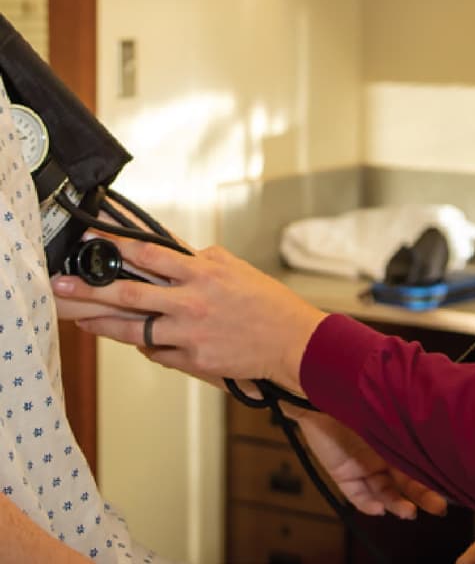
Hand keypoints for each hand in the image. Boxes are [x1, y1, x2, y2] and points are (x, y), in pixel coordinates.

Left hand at [51, 237, 325, 392]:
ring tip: (79, 317)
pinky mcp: (192, 359)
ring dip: (101, 323)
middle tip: (61, 284)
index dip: (116, 245)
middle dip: (90, 288)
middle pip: (129, 291)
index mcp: (203, 272)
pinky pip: (156, 352)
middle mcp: (192, 300)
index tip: (91, 238)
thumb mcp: (233, 268)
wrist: (291, 341)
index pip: (150, 253)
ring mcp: (189, 332)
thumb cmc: (266, 302)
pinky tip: (129, 340)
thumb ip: (199, 258)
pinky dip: (144, 345)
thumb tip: (170, 247)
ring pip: (133, 328)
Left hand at [282, 406, 447, 519]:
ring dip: (397, 504)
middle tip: (438, 508)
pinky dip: (368, 505)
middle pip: (406, 482)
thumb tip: (444, 416)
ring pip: (384, 492)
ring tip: (408, 512)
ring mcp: (363, 465)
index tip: (449, 488)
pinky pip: (357, 495)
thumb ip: (414, 415)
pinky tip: (379, 508)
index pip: (419, 463)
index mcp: (398, 436)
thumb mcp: (393, 404)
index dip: (433, 478)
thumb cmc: (361, 389)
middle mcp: (383, 453)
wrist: (322, 390)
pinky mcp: (343, 473)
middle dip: (423, 496)